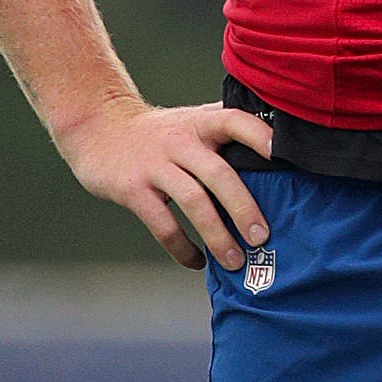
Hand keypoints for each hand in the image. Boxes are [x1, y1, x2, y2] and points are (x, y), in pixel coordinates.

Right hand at [53, 95, 274, 270]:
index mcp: (201, 122)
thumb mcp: (192, 119)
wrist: (98, 128)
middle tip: (263, 236)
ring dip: (216, 235)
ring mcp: (156, 165)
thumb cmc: (159, 131)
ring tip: (235, 261)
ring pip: (193, 202)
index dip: (260, 135)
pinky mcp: (133, 189)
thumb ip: (226, 126)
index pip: (235, 121)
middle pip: (219, 173)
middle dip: (243, 207)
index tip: (283, 156)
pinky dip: (182, 247)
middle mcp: (181, 141)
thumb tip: (278, 137)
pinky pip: (163, 224)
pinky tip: (196, 262)